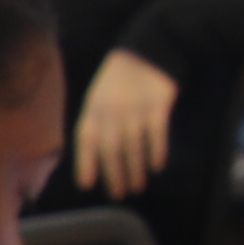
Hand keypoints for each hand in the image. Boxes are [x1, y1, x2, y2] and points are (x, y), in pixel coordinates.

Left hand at [72, 49, 182, 193]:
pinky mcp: (158, 105)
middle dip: (113, 174)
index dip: (85, 162)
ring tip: (137, 185)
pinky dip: (156, 151)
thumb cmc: (118, 80)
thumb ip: (96, 123)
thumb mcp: (98, 97)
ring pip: (133, 145)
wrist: (148, 51)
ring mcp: (136, 108)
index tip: (87, 185)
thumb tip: (94, 157)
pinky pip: (157, 133)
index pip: (86, 139)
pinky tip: (157, 165)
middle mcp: (112, 110)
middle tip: (118, 193)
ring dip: (135, 169)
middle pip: (111, 148)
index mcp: (94, 107)